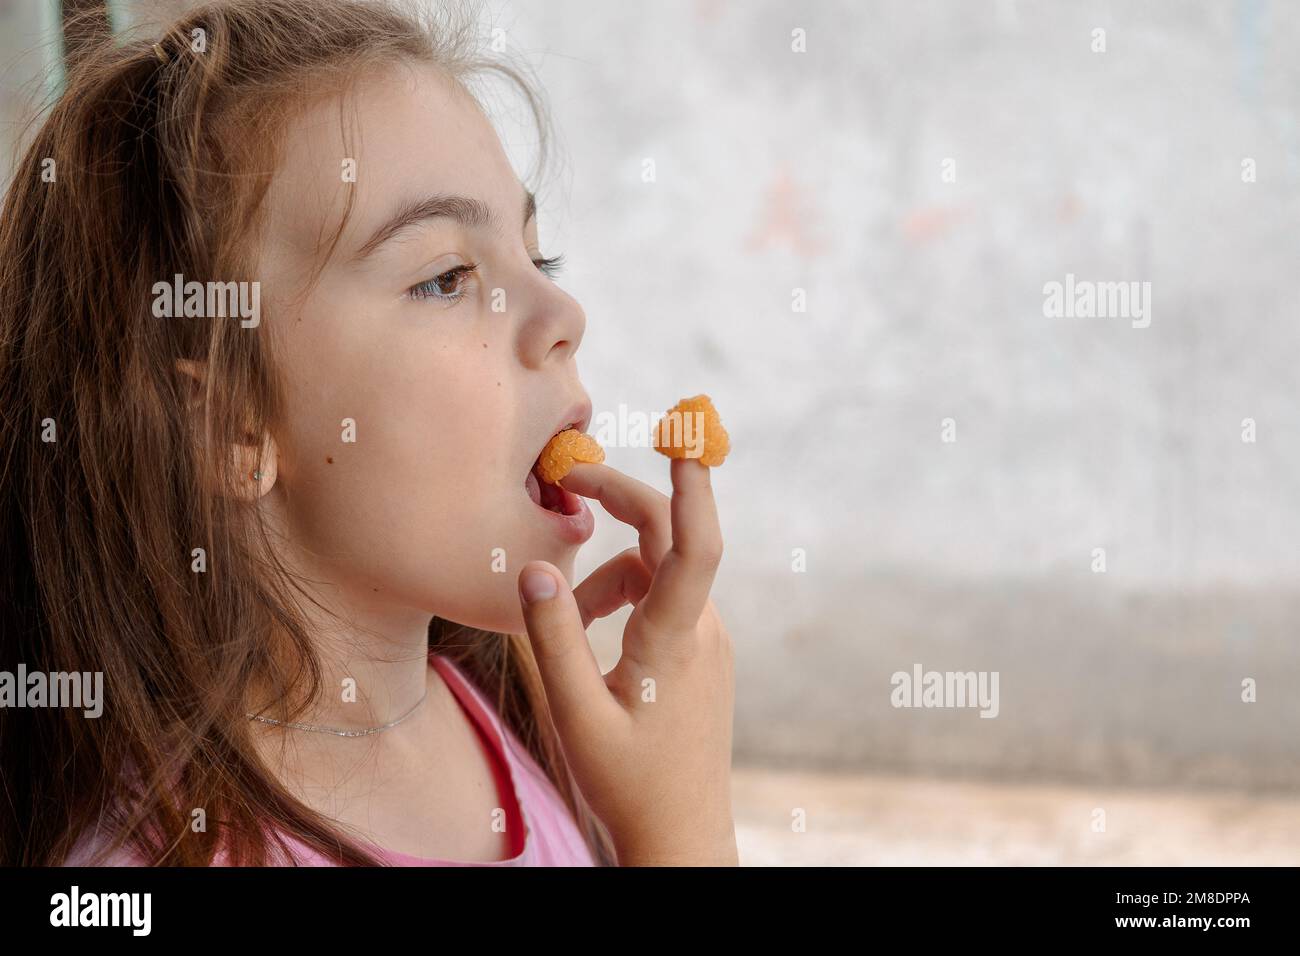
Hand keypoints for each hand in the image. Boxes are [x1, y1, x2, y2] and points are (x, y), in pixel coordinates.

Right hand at [515, 457, 736, 865]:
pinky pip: (663, 600)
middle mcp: (703, 631)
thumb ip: (553, 637)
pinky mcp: (702, 653)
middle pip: (667, 540)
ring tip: (563, 621)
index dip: (692, 488)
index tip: (685, 439)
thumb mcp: (575, 714)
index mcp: (674, 643)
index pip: (695, 547)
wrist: (681, 834)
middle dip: (619, 503)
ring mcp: (708, 642)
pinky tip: (593, 637)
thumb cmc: (627, 782)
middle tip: (567, 483)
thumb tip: (537, 564)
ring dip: (608, 575)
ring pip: (657, 573)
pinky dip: (624, 598)